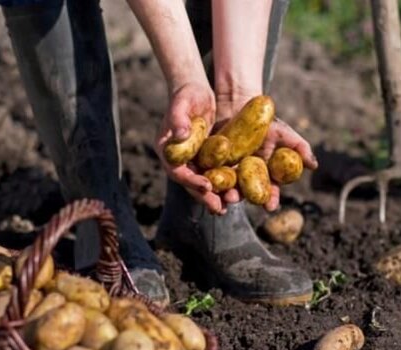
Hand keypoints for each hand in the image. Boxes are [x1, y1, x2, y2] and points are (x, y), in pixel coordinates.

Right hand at [156, 82, 227, 214]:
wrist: (196, 90)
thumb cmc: (186, 94)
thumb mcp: (182, 103)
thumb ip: (178, 119)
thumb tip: (181, 135)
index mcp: (166, 149)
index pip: (176, 170)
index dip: (190, 180)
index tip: (206, 187)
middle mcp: (177, 158)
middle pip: (189, 182)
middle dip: (204, 196)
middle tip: (219, 208)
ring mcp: (191, 159)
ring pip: (201, 181)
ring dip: (213, 195)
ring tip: (226, 207)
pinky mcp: (204, 158)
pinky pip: (212, 174)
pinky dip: (221, 184)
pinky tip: (234, 193)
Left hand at [217, 96, 317, 211]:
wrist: (240, 107)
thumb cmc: (266, 123)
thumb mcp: (283, 132)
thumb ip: (299, 148)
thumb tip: (314, 166)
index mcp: (265, 176)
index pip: (269, 191)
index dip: (270, 199)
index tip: (270, 206)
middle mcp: (246, 178)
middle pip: (244, 192)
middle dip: (241, 198)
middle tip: (237, 200)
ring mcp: (228, 173)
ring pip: (226, 187)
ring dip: (223, 192)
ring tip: (223, 194)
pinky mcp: (211, 165)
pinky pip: (209, 174)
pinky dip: (207, 180)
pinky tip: (205, 184)